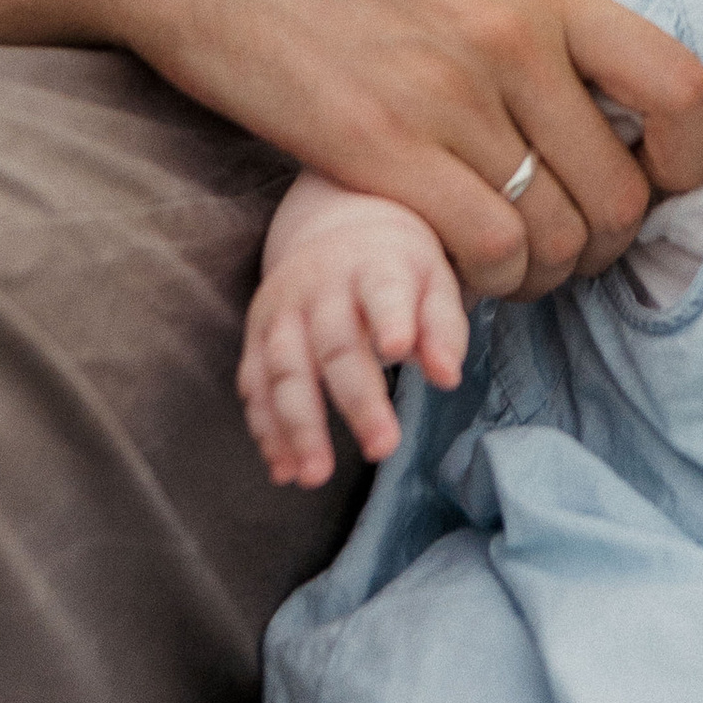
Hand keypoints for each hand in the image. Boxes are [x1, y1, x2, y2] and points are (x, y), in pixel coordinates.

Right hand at [100, 0, 702, 299]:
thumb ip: (536, 32)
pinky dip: (485, 280)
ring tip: (505, 262)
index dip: (691, 163)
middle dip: (604, 246)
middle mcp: (513, 39)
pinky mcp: (381, 148)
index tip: (660, 187)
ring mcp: (449, 94)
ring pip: (556, 235)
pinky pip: (484, 250)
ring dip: (542, 274)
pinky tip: (455, 263)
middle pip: (622, 192)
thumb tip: (608, 114)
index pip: (682, 89)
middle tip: (564, 249)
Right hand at [240, 192, 467, 487]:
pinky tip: (283, 468)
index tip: (397, 349)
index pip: (383, 290)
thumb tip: (448, 378)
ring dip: (297, 426)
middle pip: (335, 344)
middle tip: (382, 449)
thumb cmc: (397, 268)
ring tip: (315, 476)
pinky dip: (266, 429)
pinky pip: (255, 385)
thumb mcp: (433, 281)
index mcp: (374, 265)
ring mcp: (282, 310)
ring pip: (284, 370)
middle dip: (356, 400)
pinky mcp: (257, 335)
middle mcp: (321, 285)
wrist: (334, 226)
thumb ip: (443, 328)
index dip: (389, 318)